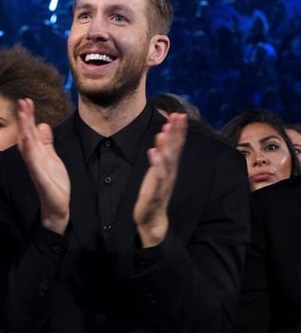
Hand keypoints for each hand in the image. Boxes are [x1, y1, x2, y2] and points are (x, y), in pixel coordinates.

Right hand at [16, 97, 69, 233]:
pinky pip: (33, 162)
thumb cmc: (54, 185)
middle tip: (22, 101)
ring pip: (27, 145)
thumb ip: (47, 143)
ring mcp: (35, 168)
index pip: (31, 132)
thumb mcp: (53, 158)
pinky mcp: (40, 178)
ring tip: (24, 113)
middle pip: (27, 135)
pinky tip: (27, 138)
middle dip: (25, 119)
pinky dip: (29, 149)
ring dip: (25, 129)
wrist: (57, 208)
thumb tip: (44, 125)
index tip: (26, 101)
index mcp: (37, 154)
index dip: (28, 118)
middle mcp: (34, 159)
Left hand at [134, 111, 187, 246]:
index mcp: (171, 167)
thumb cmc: (154, 193)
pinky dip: (156, 164)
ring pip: (167, 161)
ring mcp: (164, 182)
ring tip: (164, 130)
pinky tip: (153, 152)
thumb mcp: (158, 171)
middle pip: (175, 149)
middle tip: (177, 115)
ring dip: (166, 145)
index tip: (179, 114)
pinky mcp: (156, 192)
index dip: (179, 130)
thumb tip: (163, 134)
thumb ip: (162, 153)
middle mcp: (170, 172)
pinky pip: (158, 176)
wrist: (152, 218)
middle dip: (176, 132)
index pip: (177, 145)